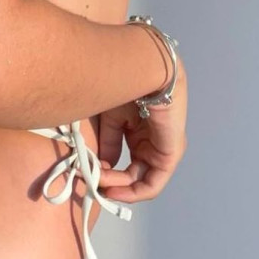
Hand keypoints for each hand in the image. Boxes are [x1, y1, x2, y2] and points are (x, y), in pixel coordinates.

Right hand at [93, 62, 187, 204]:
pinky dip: (134, 191)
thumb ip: (109, 142)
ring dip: (118, 187)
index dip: (107, 174)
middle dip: (111, 183)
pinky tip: (114, 188)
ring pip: (141, 181)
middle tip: (91, 182)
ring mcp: (164, 151)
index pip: (126, 163)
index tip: (88, 175)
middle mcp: (154, 144)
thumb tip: (102, 165)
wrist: (144, 68)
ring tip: (99, 182)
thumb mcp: (111, 118)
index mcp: (141, 134)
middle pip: (133, 176)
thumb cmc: (125, 86)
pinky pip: (153, 183)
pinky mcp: (170, 154)